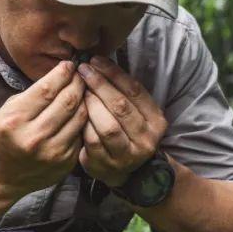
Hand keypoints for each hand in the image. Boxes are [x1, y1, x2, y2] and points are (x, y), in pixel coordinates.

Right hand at [0, 59, 87, 200]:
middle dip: (77, 82)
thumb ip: (33, 94)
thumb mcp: (7, 110)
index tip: (69, 64)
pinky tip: (80, 111)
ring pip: (80, 116)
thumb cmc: (1, 138)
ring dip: (85, 99)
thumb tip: (61, 74)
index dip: (63, 73)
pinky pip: (81, 133)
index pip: (48, 89)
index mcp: (15, 120)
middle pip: (68, 101)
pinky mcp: (64, 163)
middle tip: (81, 74)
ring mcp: (52, 152)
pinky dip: (82, 120)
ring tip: (83, 90)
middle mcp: (34, 137)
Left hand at [76, 55, 167, 187]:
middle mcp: (146, 139)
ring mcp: (128, 154)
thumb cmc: (124, 132)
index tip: (96, 60)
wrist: (124, 171)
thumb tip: (98, 61)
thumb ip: (122, 92)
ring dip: (91, 104)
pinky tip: (76, 112)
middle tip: (83, 70)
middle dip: (100, 84)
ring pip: (108, 125)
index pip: (135, 90)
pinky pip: (92, 141)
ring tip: (79, 90)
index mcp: (156, 120)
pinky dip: (83, 124)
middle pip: (121, 106)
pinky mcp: (107, 165)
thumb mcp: (133, 112)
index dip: (114, 73)